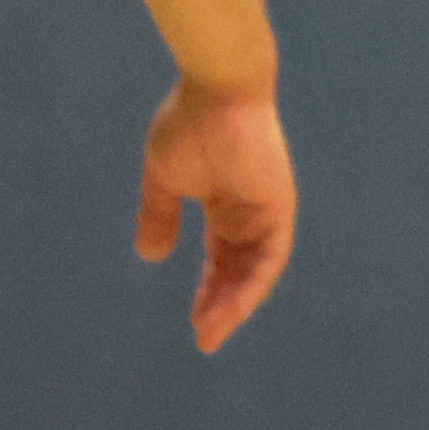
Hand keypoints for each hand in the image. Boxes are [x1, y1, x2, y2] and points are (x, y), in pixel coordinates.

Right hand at [138, 81, 296, 352]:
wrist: (216, 91)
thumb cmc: (189, 124)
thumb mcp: (164, 179)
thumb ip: (159, 216)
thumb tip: (149, 257)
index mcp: (226, 206)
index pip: (221, 260)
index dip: (209, 291)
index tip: (194, 321)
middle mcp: (251, 214)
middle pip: (239, 272)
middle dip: (221, 306)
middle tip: (204, 339)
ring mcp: (268, 212)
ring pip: (256, 272)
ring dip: (235, 304)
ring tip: (211, 332)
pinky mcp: (279, 208)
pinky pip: (270, 258)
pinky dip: (252, 285)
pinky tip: (232, 307)